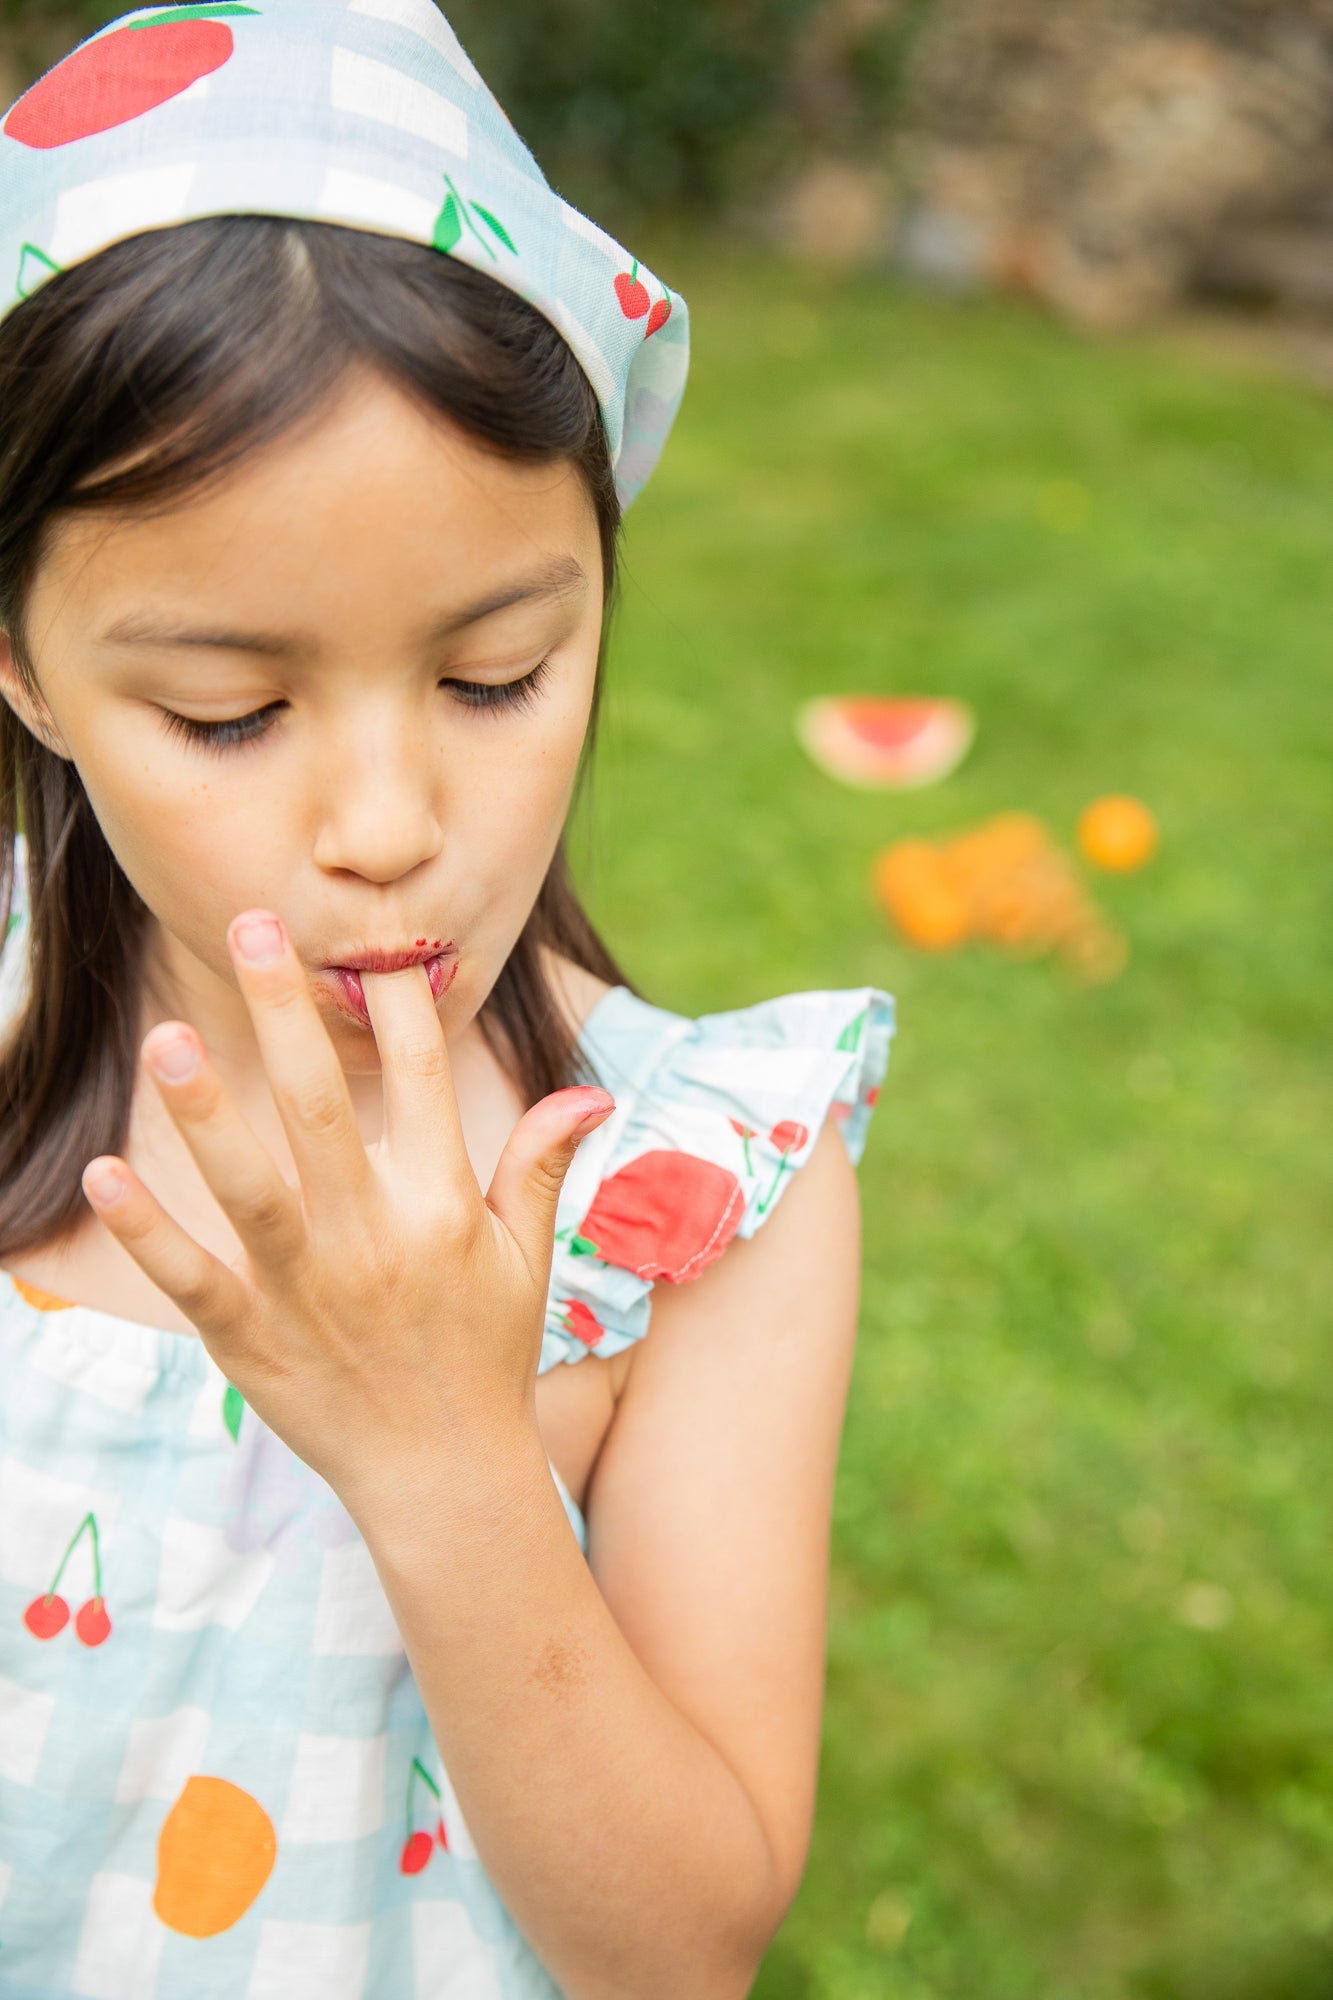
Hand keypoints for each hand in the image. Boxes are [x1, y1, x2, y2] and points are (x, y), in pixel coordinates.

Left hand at [79, 910, 613, 1509]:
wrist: (444, 1478)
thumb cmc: (484, 1356)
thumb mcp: (525, 1259)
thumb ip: (539, 1167)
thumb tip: (592, 1094)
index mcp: (443, 1208)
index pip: (427, 1084)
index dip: (403, 1008)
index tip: (376, 942)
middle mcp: (376, 1239)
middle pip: (325, 1112)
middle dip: (288, 1017)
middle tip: (251, 927)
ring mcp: (310, 1291)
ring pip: (253, 1190)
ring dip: (209, 1114)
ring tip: (167, 1038)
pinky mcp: (253, 1342)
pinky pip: (195, 1278)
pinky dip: (151, 1232)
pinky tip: (108, 1175)